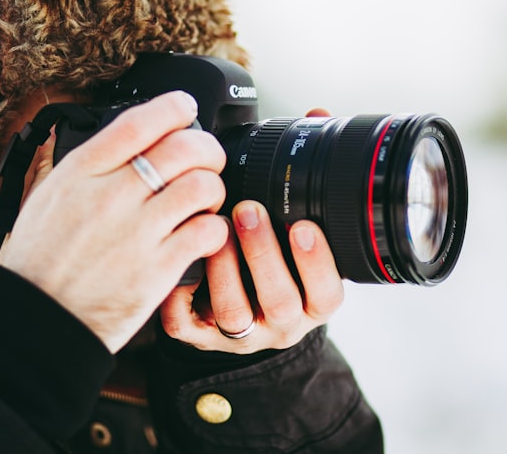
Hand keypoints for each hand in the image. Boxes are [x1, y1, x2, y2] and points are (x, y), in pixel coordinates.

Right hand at [0, 91, 229, 352]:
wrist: (35, 322)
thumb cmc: (39, 260)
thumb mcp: (46, 195)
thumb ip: (85, 163)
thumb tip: (119, 133)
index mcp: (81, 172)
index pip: (139, 122)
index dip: (173, 107)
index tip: (186, 108)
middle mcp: (110, 196)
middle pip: (183, 147)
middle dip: (206, 148)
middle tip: (207, 160)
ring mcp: (136, 233)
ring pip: (203, 185)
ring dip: (213, 188)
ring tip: (204, 201)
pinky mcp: (157, 270)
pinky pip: (208, 231)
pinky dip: (215, 229)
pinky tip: (203, 234)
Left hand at [159, 200, 344, 352]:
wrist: (239, 304)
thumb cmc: (272, 261)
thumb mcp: (295, 247)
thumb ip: (296, 221)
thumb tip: (290, 169)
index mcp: (312, 304)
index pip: (327, 295)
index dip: (317, 263)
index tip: (303, 226)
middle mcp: (280, 324)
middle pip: (280, 303)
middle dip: (263, 254)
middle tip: (248, 211)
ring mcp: (240, 336)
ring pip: (234, 315)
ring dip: (225, 268)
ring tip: (216, 230)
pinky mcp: (199, 337)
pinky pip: (184, 323)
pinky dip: (179, 290)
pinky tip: (183, 258)